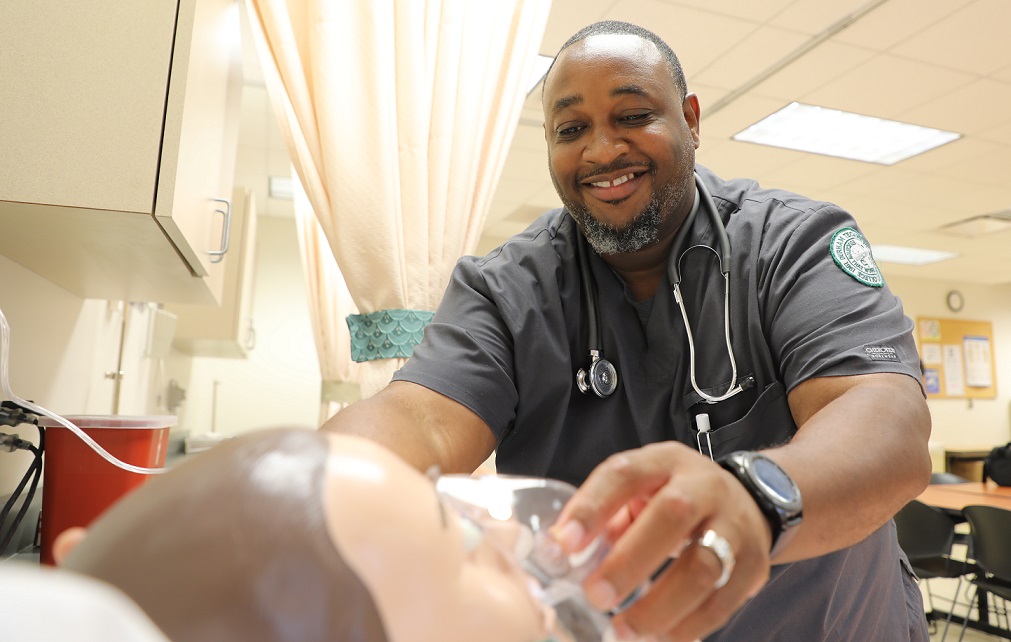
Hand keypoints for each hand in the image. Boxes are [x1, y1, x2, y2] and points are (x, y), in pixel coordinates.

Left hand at [550, 441, 770, 640]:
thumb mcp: (641, 489)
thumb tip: (559, 553)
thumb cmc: (674, 496)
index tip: (564, 544)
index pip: (625, 474)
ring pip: (703, 566)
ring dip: (659, 606)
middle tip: (595, 596)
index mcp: (665, 462)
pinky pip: (722, 602)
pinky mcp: (753, 565)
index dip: (593, 507)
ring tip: (623, 631)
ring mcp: (734, 525)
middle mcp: (704, 486)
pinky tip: (659, 638)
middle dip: (630, 560)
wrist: (749, 501)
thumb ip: (605, 514)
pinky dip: (688, 627)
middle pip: (672, 515)